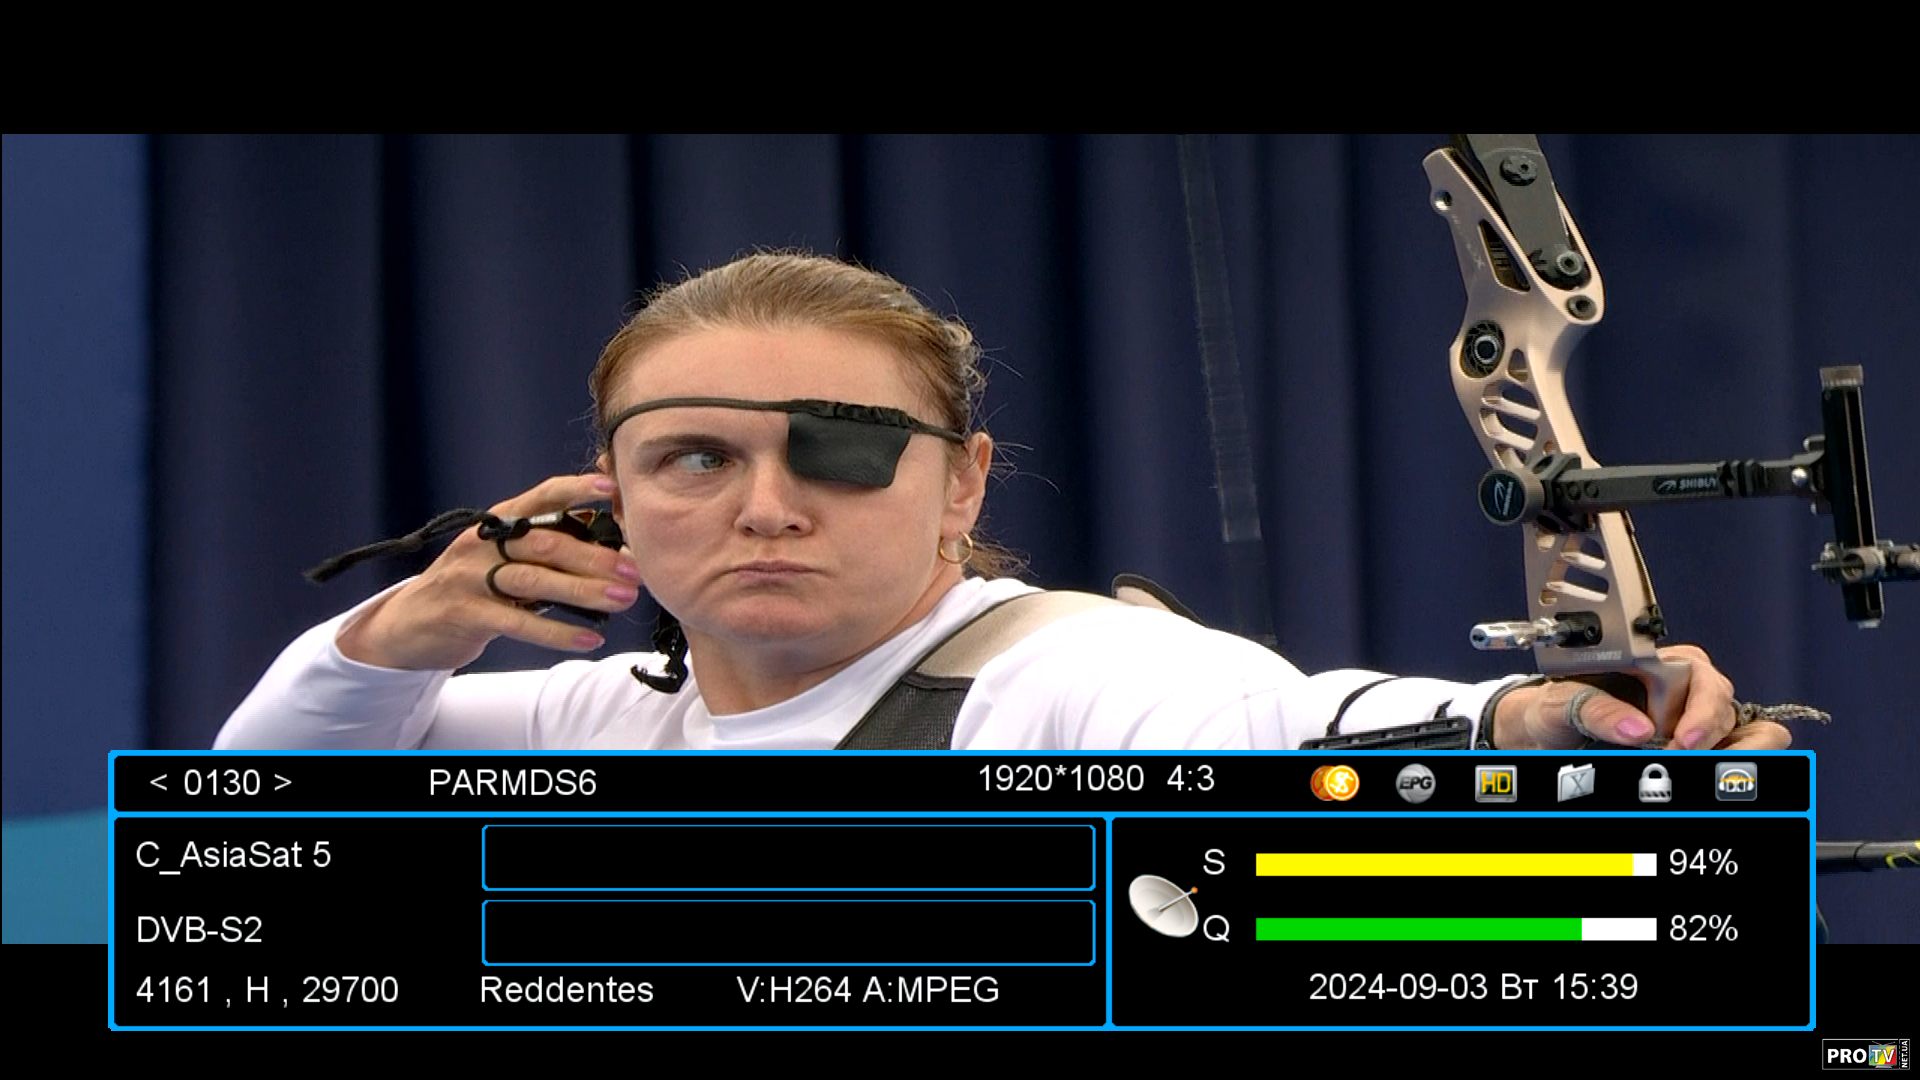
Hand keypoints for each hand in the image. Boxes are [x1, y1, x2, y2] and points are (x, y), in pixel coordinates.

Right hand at [334, 474, 640, 669]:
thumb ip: (545, 548)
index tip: (611, 489)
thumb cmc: (473, 588)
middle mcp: (482, 543)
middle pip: (546, 544)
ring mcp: (470, 578)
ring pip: (535, 581)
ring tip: (623, 600)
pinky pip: (518, 623)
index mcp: (498, 523)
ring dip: (584, 591)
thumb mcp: (502, 558)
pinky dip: (558, 632)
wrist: (409, 625)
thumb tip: (612, 548)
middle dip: (595, 557)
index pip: (540, 496)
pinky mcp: (465, 614)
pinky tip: (590, 639)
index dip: (575, 489)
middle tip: (635, 570)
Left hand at [1492, 644, 1791, 750]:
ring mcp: (1695, 724)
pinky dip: (1725, 769)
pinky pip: (1729, 758)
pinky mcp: (1694, 750)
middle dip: (1712, 740)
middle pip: (1727, 713)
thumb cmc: (1559, 704)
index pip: (1707, 683)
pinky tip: (1709, 774)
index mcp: (1666, 666)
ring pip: (1743, 738)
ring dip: (1728, 756)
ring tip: (1704, 769)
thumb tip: (1637, 728)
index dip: (1700, 713)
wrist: (1547, 729)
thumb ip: (1597, 708)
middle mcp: (1689, 693)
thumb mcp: (1564, 699)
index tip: (1681, 739)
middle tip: (1681, 759)